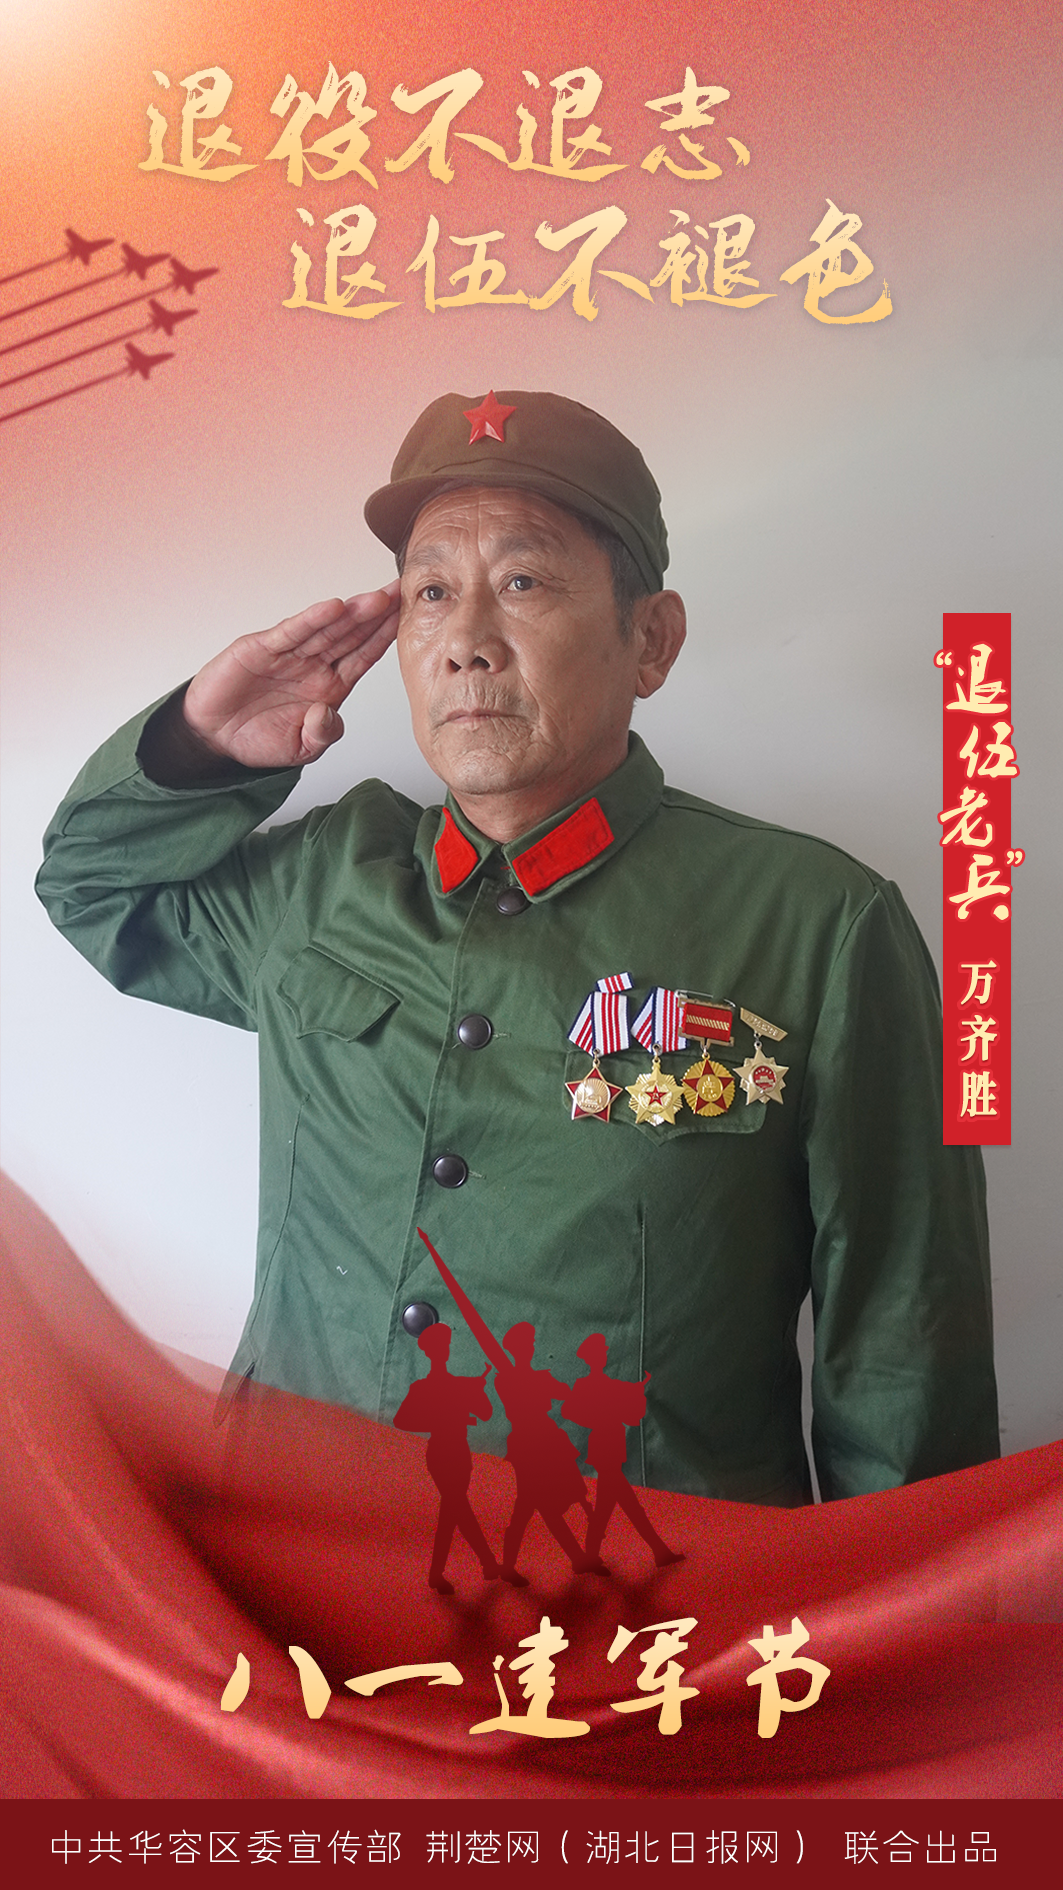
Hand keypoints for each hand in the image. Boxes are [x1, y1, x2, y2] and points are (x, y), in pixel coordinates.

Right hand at [182, 584, 399, 768]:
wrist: (214, 736)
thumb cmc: (259, 738)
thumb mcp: (301, 748)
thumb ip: (321, 734)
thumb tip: (327, 714)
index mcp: (331, 686)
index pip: (364, 656)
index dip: (384, 638)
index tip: (407, 619)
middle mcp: (314, 665)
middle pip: (351, 635)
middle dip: (376, 615)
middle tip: (401, 593)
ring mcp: (289, 654)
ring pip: (326, 630)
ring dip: (351, 614)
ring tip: (377, 599)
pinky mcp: (261, 648)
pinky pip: (291, 633)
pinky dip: (311, 620)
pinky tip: (333, 608)